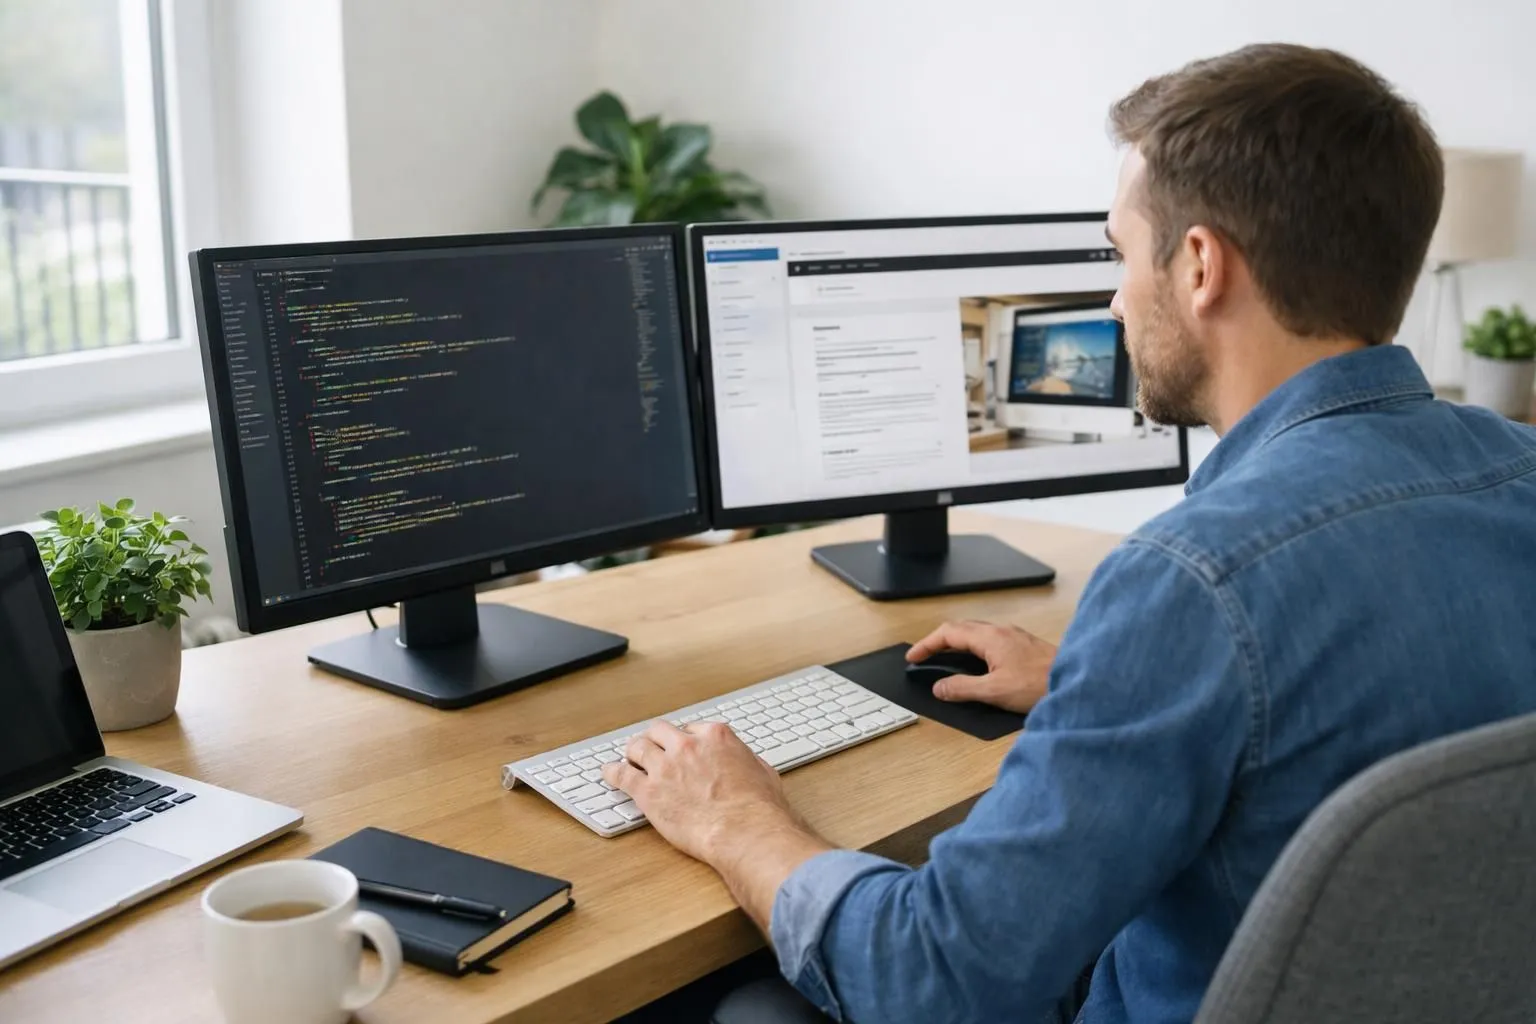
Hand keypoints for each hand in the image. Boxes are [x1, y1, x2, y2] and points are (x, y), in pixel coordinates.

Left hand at [602, 720, 804, 863]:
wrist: (744, 832)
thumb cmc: (758, 808)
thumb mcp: (762, 772)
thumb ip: (747, 761)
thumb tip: (745, 763)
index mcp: (715, 737)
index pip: (690, 729)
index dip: (683, 739)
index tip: (680, 748)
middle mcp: (687, 746)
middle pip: (659, 731)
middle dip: (655, 739)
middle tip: (652, 747)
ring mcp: (665, 767)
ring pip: (637, 747)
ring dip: (633, 752)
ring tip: (630, 758)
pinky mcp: (648, 791)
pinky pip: (622, 775)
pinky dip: (613, 772)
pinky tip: (609, 772)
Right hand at [907, 620, 1057, 712]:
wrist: (1078, 683)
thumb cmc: (1041, 685)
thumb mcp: (994, 691)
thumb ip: (963, 688)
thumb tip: (940, 687)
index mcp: (990, 638)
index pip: (948, 633)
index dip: (927, 644)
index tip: (914, 657)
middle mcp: (1002, 632)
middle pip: (961, 628)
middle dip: (939, 641)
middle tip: (926, 657)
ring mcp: (1014, 637)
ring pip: (977, 633)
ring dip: (958, 644)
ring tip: (947, 660)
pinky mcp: (1024, 646)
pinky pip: (991, 640)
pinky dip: (975, 648)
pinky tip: (979, 664)